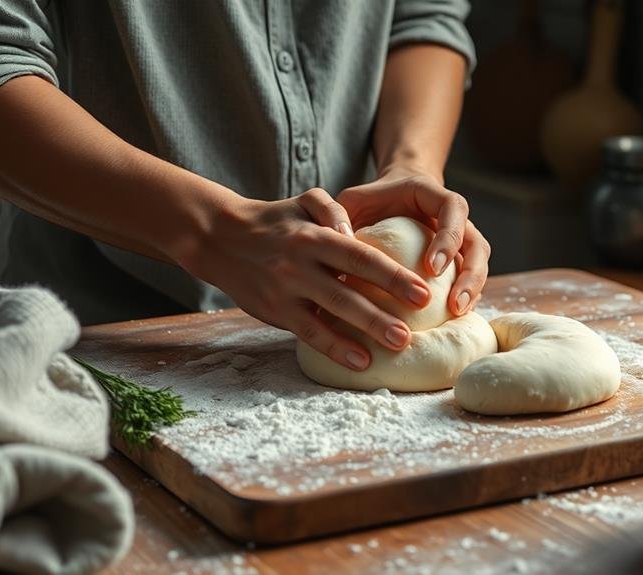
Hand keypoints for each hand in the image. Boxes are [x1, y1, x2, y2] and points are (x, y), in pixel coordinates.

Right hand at [182, 188, 431, 370]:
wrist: (221, 236)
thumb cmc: (275, 221)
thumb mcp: (304, 201)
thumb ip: (333, 209)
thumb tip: (356, 233)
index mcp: (314, 235)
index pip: (361, 255)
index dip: (392, 276)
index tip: (422, 292)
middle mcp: (301, 262)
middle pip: (349, 289)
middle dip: (384, 310)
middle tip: (415, 328)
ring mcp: (287, 289)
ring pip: (332, 313)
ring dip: (366, 331)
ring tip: (398, 344)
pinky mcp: (276, 310)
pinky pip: (309, 332)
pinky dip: (336, 348)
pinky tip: (361, 361)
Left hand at [337, 166, 490, 315]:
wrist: (392, 200)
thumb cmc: (371, 201)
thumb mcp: (354, 201)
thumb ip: (342, 214)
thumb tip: (335, 244)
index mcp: (433, 196)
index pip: (452, 209)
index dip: (447, 238)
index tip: (431, 268)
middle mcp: (455, 218)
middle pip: (477, 243)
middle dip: (470, 274)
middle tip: (453, 303)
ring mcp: (461, 240)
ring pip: (480, 263)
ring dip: (473, 290)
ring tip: (457, 314)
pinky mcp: (459, 261)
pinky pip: (472, 280)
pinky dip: (467, 298)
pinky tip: (451, 320)